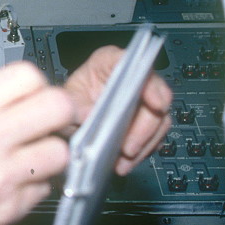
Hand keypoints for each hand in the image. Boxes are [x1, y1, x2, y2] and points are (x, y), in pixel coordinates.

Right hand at [0, 62, 76, 224]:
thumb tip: (4, 96)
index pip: (27, 76)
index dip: (34, 85)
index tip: (28, 97)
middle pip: (58, 107)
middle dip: (56, 112)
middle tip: (43, 122)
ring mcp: (3, 178)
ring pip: (61, 151)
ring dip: (48, 152)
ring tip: (28, 156)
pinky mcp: (12, 210)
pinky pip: (44, 188)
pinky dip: (33, 185)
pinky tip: (10, 185)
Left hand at [62, 45, 172, 175]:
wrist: (69, 115)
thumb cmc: (70, 100)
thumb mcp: (66, 101)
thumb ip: (76, 106)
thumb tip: (91, 118)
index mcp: (110, 61)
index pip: (137, 64)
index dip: (150, 84)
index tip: (156, 105)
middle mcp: (132, 76)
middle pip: (154, 96)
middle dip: (144, 126)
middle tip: (129, 148)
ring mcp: (142, 98)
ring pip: (158, 120)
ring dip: (144, 144)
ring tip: (124, 162)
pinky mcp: (146, 120)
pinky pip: (154, 136)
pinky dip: (141, 151)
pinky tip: (125, 163)